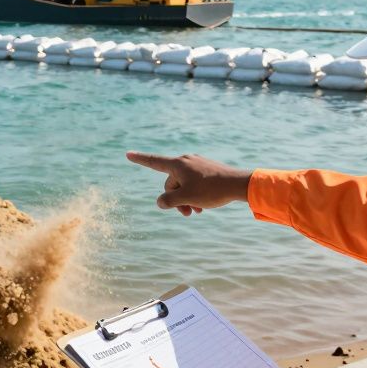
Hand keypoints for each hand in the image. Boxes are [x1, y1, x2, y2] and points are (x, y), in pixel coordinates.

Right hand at [126, 152, 252, 216]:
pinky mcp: (207, 169)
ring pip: (183, 185)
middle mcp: (186, 161)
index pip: (154, 162)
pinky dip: (195, 194)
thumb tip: (160, 202)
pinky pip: (194, 183)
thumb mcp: (186, 198)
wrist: (238, 184)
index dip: (139, 159)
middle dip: (176, 199)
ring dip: (186, 199)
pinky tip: (203, 205)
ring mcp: (197, 164)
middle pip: (171, 183)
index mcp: (178, 164)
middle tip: (188, 213)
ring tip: (197, 212)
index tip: (127, 154)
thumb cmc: (211, 190)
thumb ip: (168, 201)